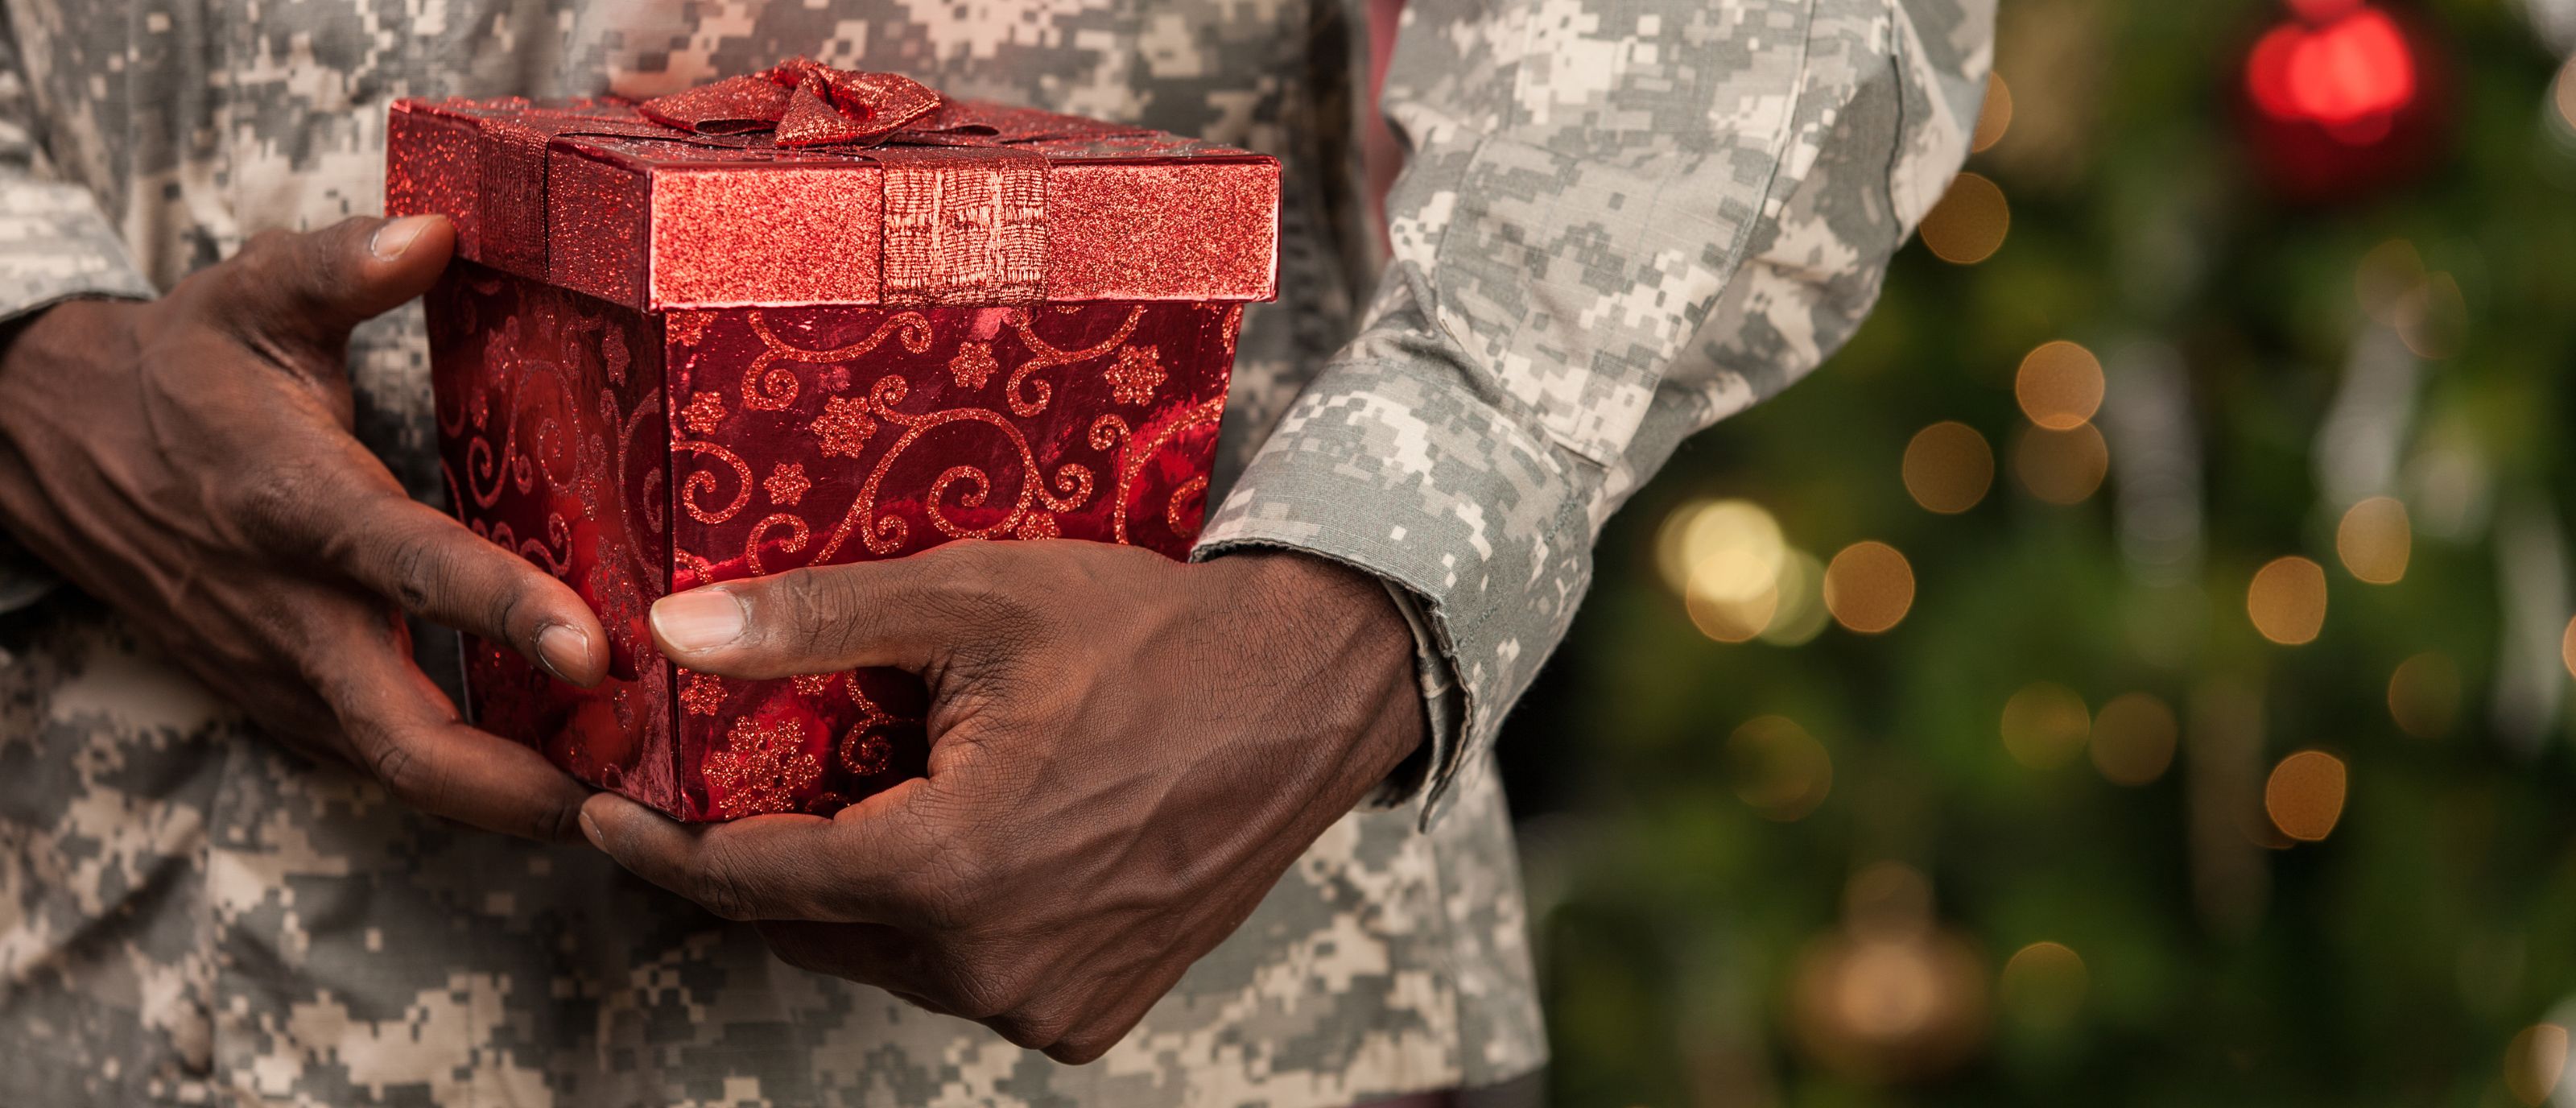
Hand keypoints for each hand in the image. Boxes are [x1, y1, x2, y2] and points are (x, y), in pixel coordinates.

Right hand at [0, 215, 609, 839]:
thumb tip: (437, 231)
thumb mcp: (253, 295)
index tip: (592, 650)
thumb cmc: (189, 368)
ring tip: (639, 804)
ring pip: (403, 771)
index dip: (500, 612)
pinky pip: (391, 762)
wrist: (63, 450)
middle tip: (638, 803)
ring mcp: (289, 674)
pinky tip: (573, 777)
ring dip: (513, 802)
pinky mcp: (293, 703)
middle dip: (518, 789)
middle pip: (404, 739)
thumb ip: (342, 266)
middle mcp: (293, 611)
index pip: (407, 566)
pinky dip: (476, 785)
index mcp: (295, 505)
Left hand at [579, 541, 1424, 1060]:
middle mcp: (990, 964)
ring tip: (857, 805)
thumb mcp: (972, 601)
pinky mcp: (1089, 1016)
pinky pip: (965, 980)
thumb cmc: (1146, 635)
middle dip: (756, 866)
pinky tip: (956, 847)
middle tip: (724, 794)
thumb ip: (813, 624)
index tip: (603, 813)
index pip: (750, 880)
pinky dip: (937, 926)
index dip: (661, 848)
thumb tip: (671, 633)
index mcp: (947, 869)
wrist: (1304, 693)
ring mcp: (1045, 1003)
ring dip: (852, 896)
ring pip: (887, 961)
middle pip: (811, 929)